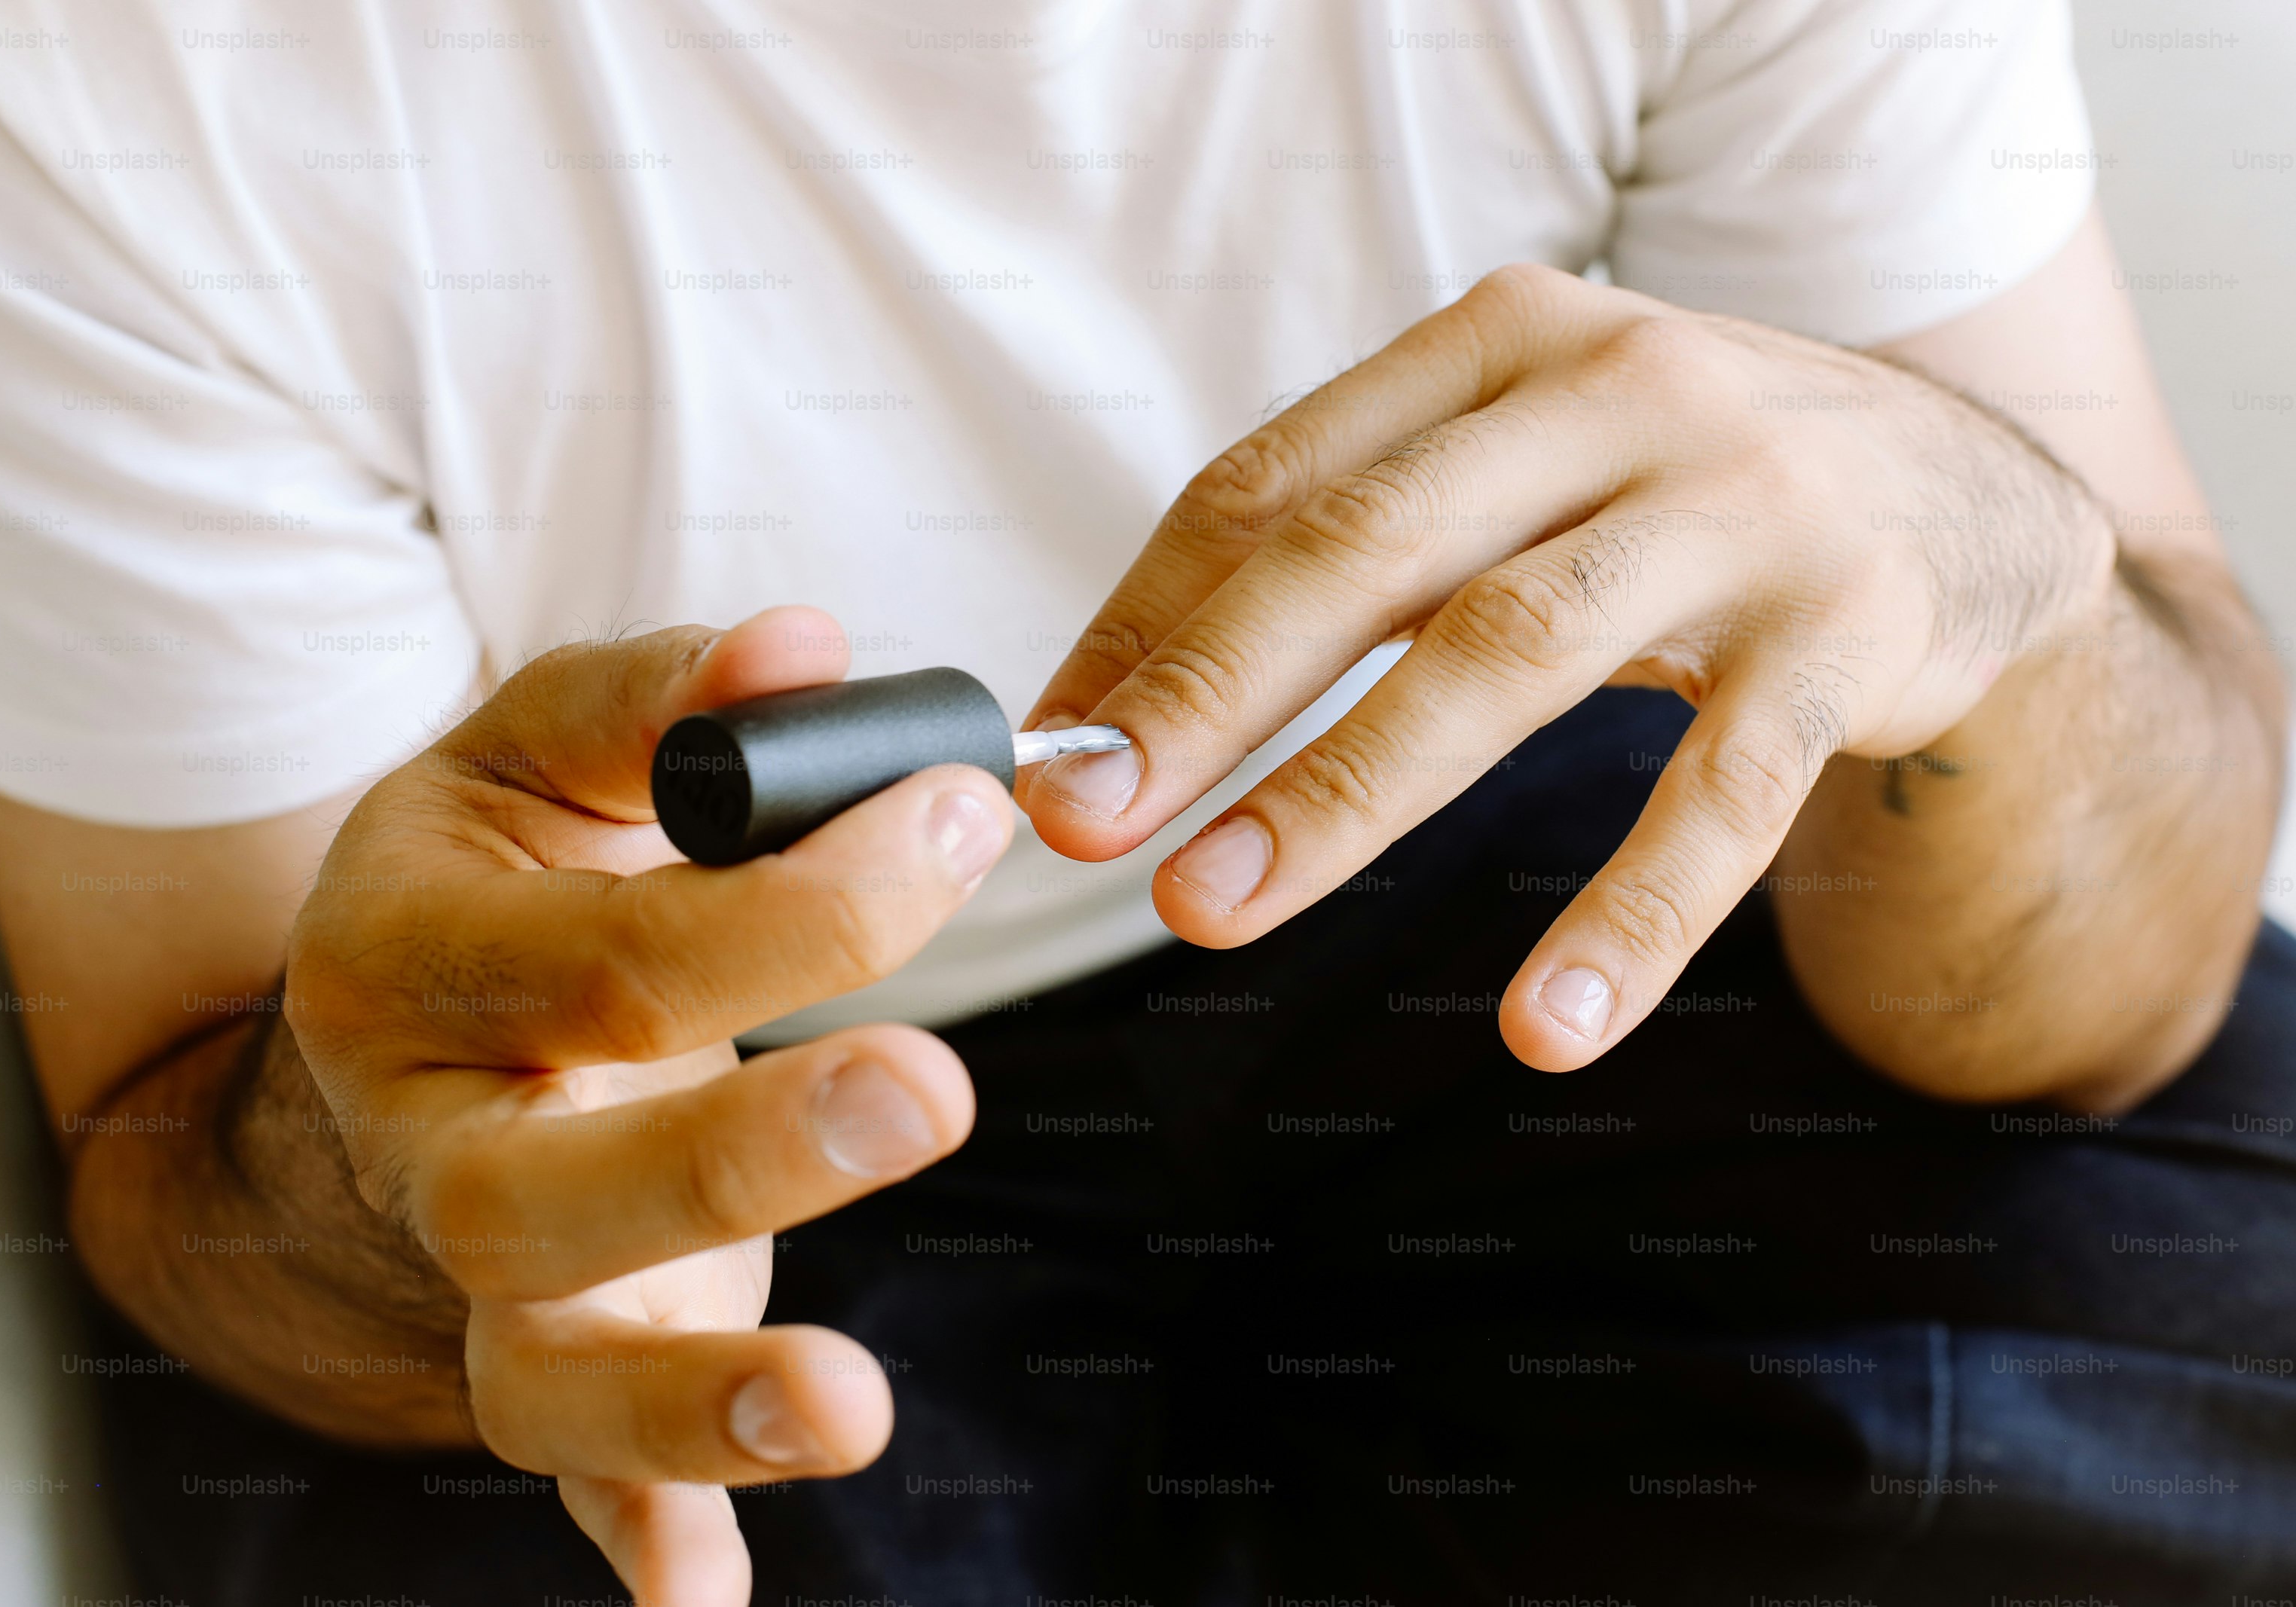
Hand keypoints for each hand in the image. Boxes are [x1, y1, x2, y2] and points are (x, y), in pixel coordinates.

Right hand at [283, 608, 1013, 1603]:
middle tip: (927, 1091)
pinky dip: (642, 1535)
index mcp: (407, 959)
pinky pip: (575, 1474)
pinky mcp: (553, 1352)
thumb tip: (809, 646)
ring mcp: (482, 1274)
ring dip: (689, 1408)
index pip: (602, 948)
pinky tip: (712, 1596)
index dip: (794, 901)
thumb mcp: (544, 751)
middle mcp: (425, 1136)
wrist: (418, 1012)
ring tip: (847, 1410)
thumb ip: (665, 698)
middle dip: (737, 1151)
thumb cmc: (512, 868)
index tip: (964, 820)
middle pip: (542, 1189)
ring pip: (544, 1371)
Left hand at [1019, 264, 2113, 1072]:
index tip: (1047, 747)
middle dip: (1207, 694)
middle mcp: (1617, 390)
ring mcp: (1744, 505)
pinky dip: (1630, 914)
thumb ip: (1342, 554)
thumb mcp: (1514, 471)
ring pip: (1511, 654)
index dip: (1146, 618)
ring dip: (1348, 790)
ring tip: (1212, 907)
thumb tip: (1114, 704)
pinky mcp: (1849, 632)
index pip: (1275, 478)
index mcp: (1502, 342)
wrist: (1960, 497)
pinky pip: (1721, 793)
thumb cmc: (1670, 493)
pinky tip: (1546, 1026)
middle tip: (1083, 820)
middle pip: (1367, 548)